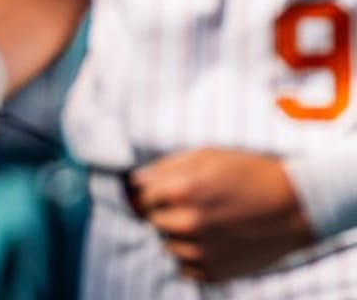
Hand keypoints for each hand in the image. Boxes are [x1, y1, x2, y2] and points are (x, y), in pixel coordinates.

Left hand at [127, 147, 314, 282]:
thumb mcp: (204, 156)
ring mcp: (202, 251)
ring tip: (202, 221)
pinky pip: (185, 268)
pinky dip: (190, 255)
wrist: (294, 207)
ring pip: (166, 244)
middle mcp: (187, 223)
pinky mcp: (216, 273)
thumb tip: (135, 181)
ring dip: (175, 234)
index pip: (140, 195)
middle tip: (187, 204)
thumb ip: (165, 168)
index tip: (166, 188)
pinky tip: (209, 240)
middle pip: (152, 220)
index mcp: (181, 191)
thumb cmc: (247, 173)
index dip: (152, 190)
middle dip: (163, 211)